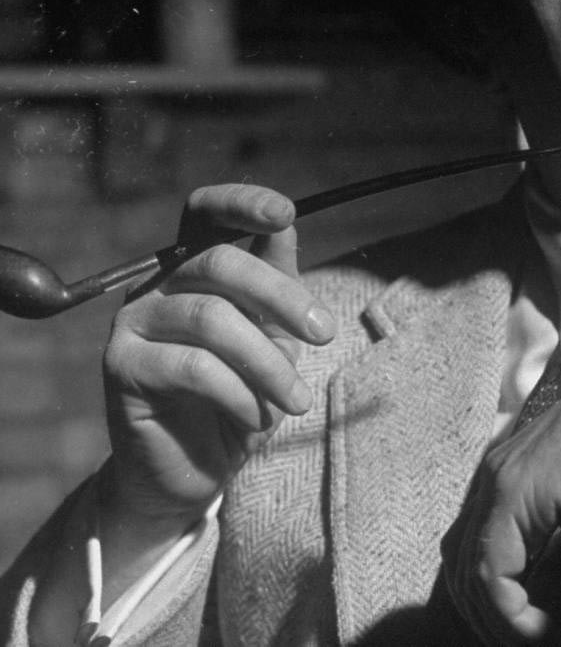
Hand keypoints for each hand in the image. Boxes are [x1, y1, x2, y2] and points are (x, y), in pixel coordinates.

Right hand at [100, 183, 333, 535]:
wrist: (196, 472)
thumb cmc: (242, 396)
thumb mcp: (273, 335)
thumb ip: (277, 282)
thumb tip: (286, 225)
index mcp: (193, 267)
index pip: (205, 213)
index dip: (241, 203)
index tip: (285, 215)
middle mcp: (156, 285)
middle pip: (218, 263)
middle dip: (283, 296)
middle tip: (325, 335)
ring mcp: (133, 322)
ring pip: (211, 318)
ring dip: (268, 362)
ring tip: (297, 401)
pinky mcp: (121, 366)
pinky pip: (192, 366)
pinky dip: (238, 393)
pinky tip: (257, 419)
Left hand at [443, 322, 560, 644]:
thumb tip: (552, 610)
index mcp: (508, 479)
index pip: (475, 558)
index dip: (496, 608)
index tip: (536, 635)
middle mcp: (493, 477)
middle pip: (461, 569)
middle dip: (489, 621)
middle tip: (530, 643)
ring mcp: (499, 480)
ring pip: (470, 574)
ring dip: (498, 621)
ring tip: (538, 640)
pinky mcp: (516, 489)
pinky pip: (491, 569)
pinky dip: (509, 608)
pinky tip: (541, 629)